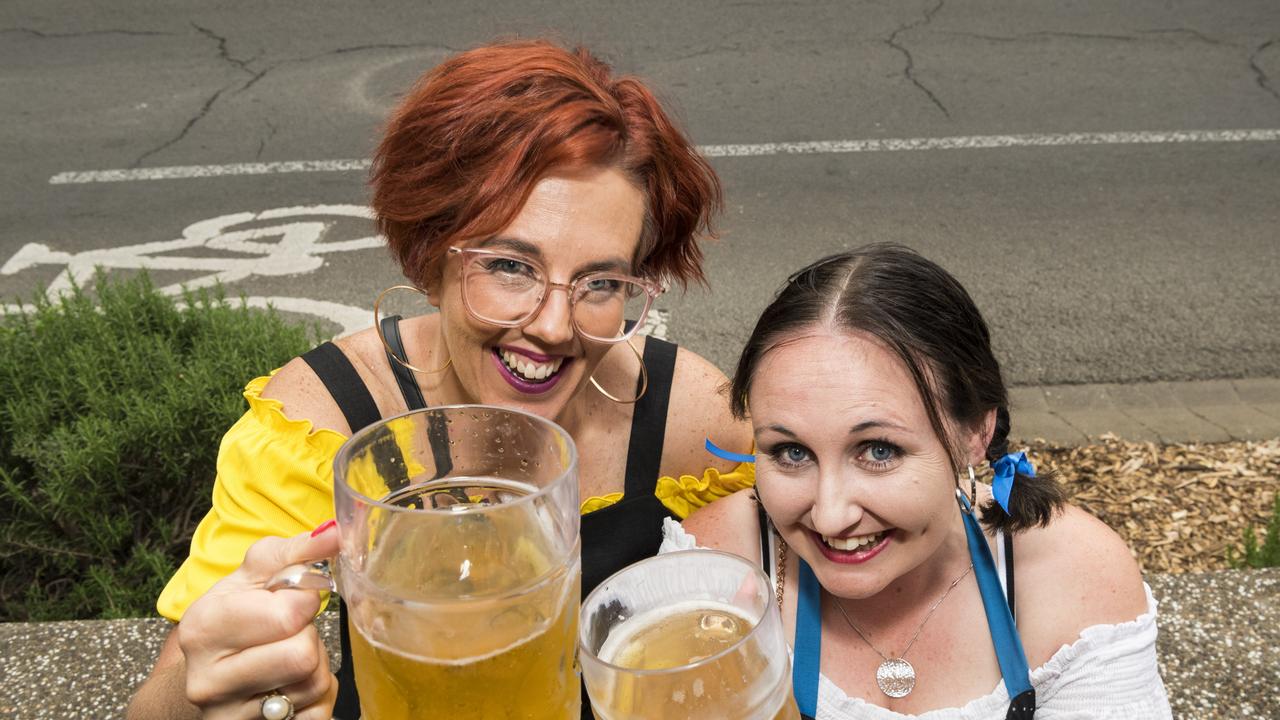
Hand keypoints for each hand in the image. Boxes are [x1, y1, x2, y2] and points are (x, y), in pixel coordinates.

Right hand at [177, 523, 340, 718]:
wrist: (211, 676)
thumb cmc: (237, 618)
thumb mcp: (254, 576)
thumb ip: (297, 551)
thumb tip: (338, 530)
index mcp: (204, 627)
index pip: (289, 613)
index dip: (304, 601)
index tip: (290, 599)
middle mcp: (209, 679)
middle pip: (302, 655)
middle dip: (308, 637)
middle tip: (289, 634)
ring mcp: (229, 716)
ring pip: (314, 686)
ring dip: (316, 668)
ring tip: (288, 659)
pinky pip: (317, 715)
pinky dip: (316, 700)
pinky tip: (291, 686)